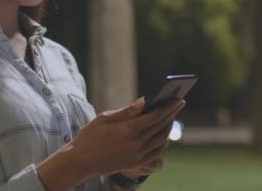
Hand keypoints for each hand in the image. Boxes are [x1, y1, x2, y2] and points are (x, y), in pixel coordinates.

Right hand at [70, 97, 184, 176]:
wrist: (81, 161)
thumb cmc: (89, 136)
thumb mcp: (104, 118)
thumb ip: (126, 111)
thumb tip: (144, 101)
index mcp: (127, 129)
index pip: (154, 116)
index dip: (167, 107)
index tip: (176, 98)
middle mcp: (135, 143)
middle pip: (160, 126)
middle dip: (172, 113)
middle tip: (180, 102)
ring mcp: (137, 155)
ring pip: (161, 140)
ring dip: (169, 127)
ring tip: (172, 116)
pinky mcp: (136, 163)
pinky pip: (156, 152)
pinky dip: (163, 142)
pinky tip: (164, 135)